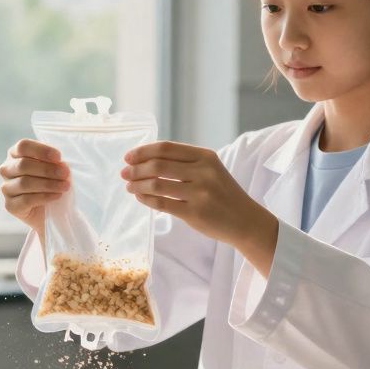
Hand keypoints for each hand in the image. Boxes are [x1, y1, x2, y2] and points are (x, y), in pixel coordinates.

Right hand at [0, 139, 69, 237]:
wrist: (47, 210)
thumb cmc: (49, 182)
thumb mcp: (52, 167)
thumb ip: (54, 162)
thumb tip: (60, 164)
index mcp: (15, 154)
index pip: (23, 146)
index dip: (41, 150)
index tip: (58, 157)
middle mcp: (6, 169)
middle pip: (23, 164)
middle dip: (47, 169)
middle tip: (65, 173)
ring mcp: (6, 188)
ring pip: (25, 183)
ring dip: (48, 184)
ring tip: (65, 186)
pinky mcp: (10, 205)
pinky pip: (26, 199)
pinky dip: (44, 197)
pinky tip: (57, 195)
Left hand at [122, 141, 278, 276]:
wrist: (245, 220)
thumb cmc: (223, 194)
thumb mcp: (210, 170)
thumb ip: (184, 162)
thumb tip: (146, 160)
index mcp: (205, 156)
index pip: (166, 148)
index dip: (143, 151)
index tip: (128, 157)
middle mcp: (203, 172)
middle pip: (158, 165)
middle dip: (136, 168)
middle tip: (124, 173)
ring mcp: (199, 193)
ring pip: (157, 185)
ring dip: (137, 185)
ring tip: (129, 186)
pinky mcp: (194, 213)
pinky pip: (161, 204)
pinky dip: (146, 200)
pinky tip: (140, 198)